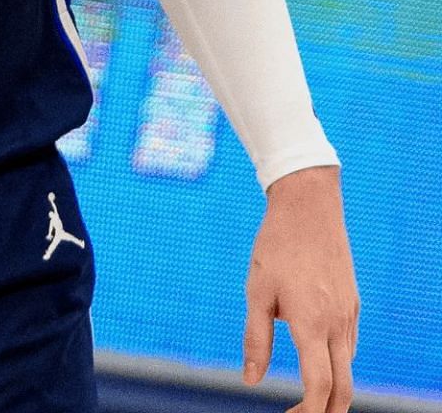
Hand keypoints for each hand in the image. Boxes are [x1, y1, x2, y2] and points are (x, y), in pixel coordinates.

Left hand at [243, 166, 357, 412]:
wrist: (309, 210)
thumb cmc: (275, 248)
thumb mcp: (256, 292)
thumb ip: (255, 339)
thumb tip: (250, 379)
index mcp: (311, 324)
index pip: (318, 386)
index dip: (307, 411)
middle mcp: (338, 325)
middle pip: (343, 389)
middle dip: (327, 411)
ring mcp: (350, 316)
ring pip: (348, 367)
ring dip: (332, 387)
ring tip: (307, 396)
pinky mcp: (353, 306)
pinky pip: (348, 345)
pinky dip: (336, 362)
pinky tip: (316, 357)